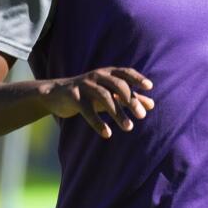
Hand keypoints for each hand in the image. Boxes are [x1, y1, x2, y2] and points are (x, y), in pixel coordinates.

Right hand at [40, 67, 154, 138]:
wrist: (56, 95)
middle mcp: (97, 76)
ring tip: (129, 128)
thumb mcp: (109, 94)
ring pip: (104, 97)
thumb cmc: (89, 93)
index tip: (149, 86)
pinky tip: (107, 134)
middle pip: (117, 85)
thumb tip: (152, 105)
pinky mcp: (74, 97)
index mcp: (106, 73)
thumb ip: (129, 98)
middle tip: (142, 116)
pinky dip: (98, 122)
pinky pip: (87, 110)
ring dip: (118, 113)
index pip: (124, 72)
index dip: (137, 78)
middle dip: (131, 100)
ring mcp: (84, 85)